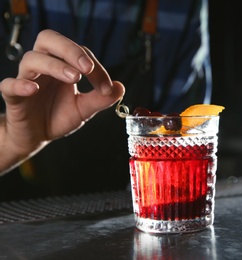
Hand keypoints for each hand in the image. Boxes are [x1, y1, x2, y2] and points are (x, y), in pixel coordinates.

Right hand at [0, 29, 124, 172]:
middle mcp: (43, 66)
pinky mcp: (13, 97)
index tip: (107, 87)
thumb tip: (120, 88)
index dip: (94, 66)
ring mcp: (27, 79)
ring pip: (32, 59)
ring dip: (54, 65)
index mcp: (62, 65)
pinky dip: (21, 84)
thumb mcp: (84, 109)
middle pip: (48, 39)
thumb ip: (100, 99)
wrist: (36, 136)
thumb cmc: (58, 116)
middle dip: (70, 50)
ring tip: (74, 78)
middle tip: (88, 67)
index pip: (78, 53)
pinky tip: (35, 89)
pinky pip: (9, 85)